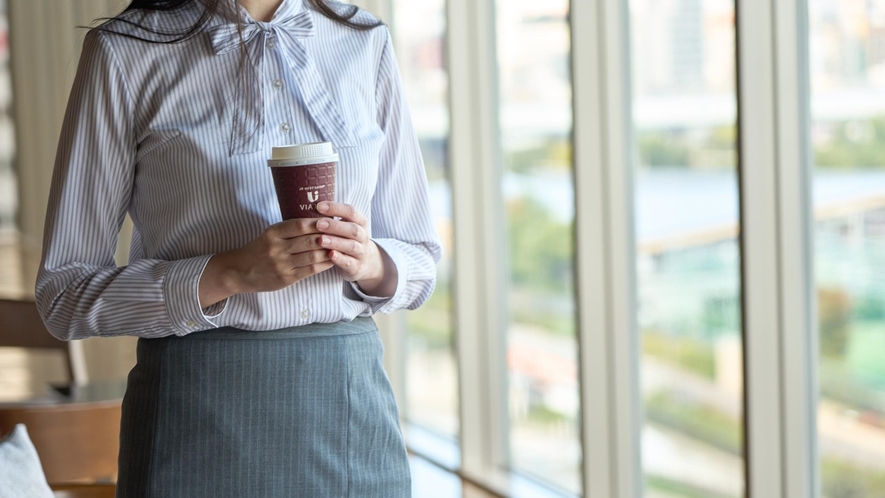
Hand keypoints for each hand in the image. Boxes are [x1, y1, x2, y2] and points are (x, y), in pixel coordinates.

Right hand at [199, 219, 333, 306]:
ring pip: (312, 256)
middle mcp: (277, 248)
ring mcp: (282, 264)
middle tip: (343, 232)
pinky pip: (310, 270)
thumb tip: (318, 219)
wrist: (240, 271)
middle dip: (328, 236)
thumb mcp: (270, 234)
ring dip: (329, 251)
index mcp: (273, 233)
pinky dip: (324, 264)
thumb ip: (290, 229)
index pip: (299, 225)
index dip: (318, 222)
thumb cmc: (259, 249)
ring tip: (341, 246)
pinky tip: (332, 259)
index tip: (332, 219)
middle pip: (309, 240)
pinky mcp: (286, 278)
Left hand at [315, 201, 397, 297]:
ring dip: (336, 242)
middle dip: (335, 226)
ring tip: (320, 240)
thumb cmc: (346, 239)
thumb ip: (332, 217)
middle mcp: (362, 236)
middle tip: (318, 224)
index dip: (336, 208)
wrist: (364, 262)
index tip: (318, 206)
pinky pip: (349, 262)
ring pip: (351, 246)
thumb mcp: (344, 226)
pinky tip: (329, 255)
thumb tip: (307, 204)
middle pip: (352, 229)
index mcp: (360, 222)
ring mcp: (360, 252)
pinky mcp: (356, 266)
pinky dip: (340, 259)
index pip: (351, 211)